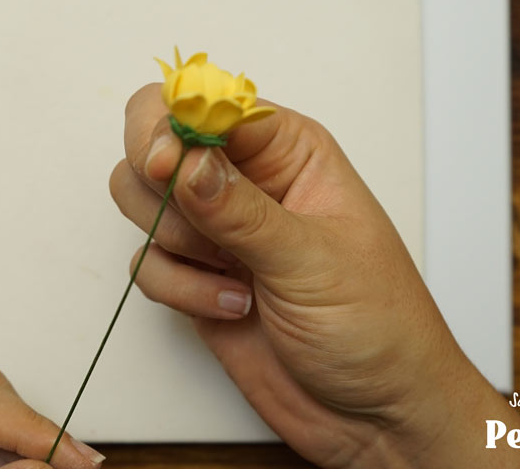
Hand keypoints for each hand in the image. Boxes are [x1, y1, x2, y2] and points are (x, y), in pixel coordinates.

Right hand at [110, 84, 519, 467]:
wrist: (375, 417)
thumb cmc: (379, 326)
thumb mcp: (312, 259)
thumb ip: (238, 209)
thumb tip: (183, 158)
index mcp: (288, 151)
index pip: (206, 103)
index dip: (172, 123)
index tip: (164, 161)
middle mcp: (246, 181)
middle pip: (155, 140)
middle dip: (159, 181)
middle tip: (188, 218)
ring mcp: (217, 230)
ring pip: (141, 198)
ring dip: (173, 240)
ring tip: (231, 271)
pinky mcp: (195, 277)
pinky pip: (146, 262)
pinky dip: (178, 288)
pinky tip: (232, 307)